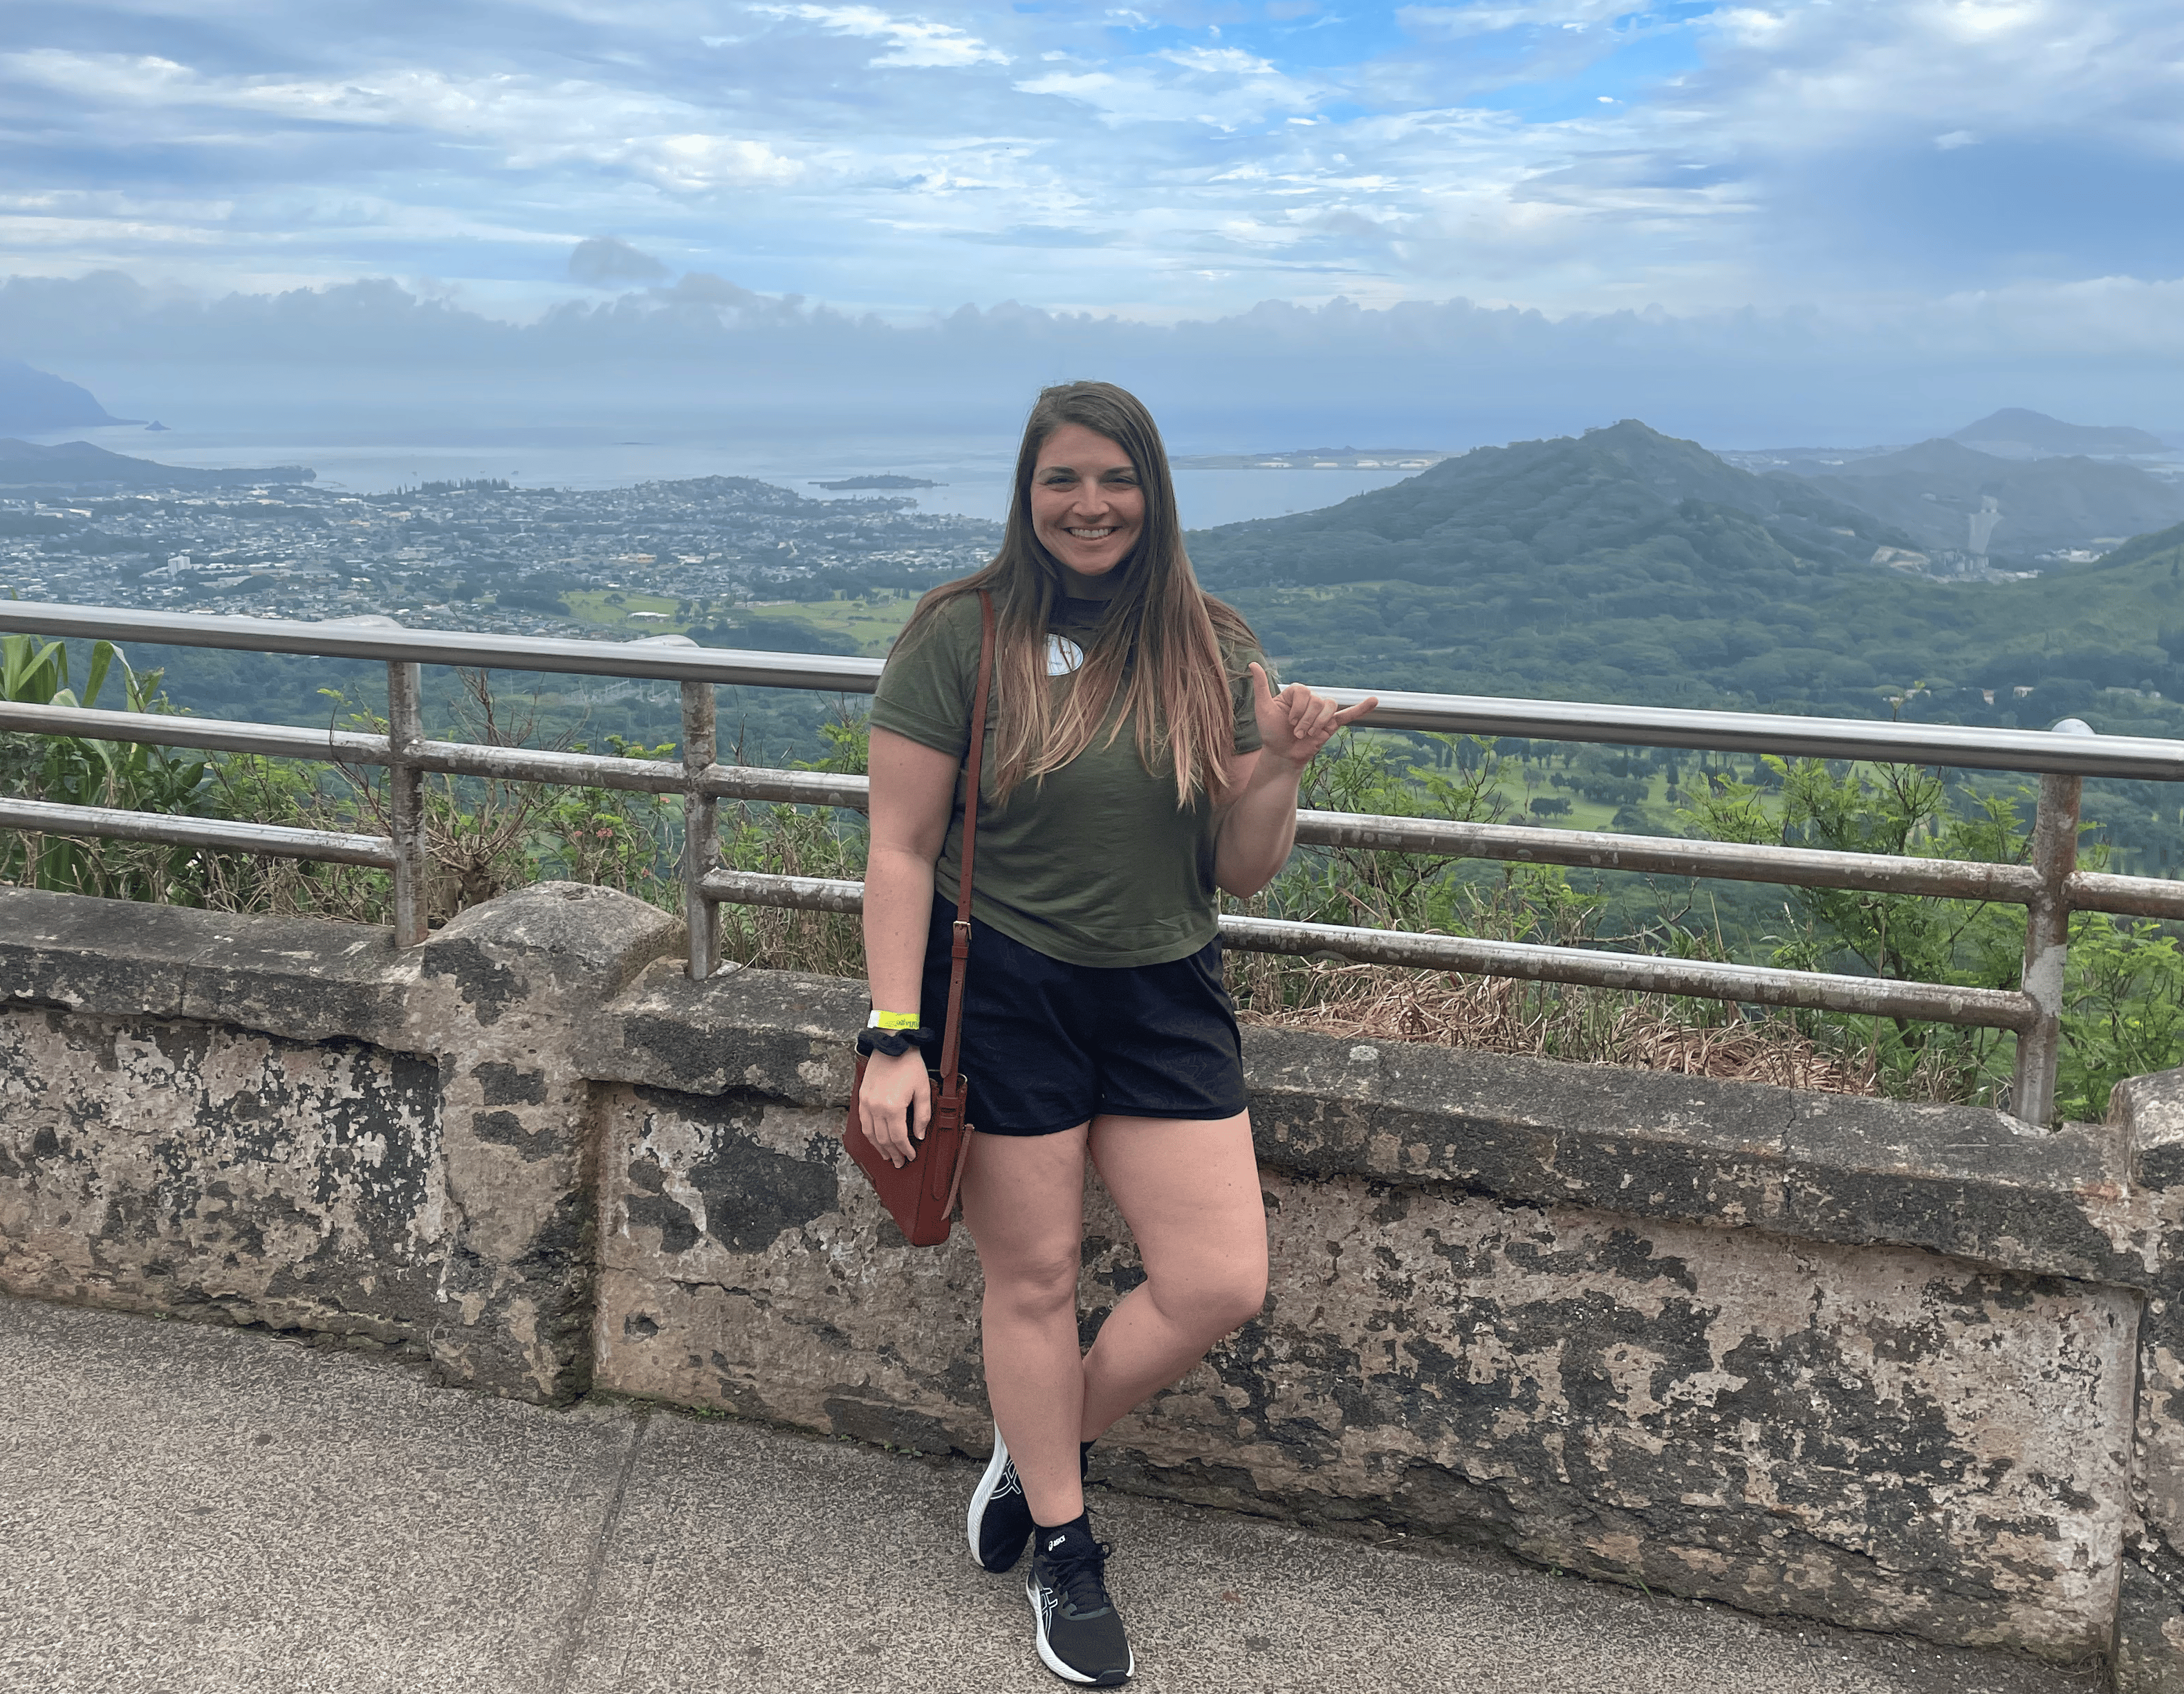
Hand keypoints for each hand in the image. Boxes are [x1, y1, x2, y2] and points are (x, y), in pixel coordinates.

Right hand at [857, 1048, 930, 1167]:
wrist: (892, 1044)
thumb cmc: (910, 1065)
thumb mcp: (923, 1090)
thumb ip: (922, 1116)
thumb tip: (919, 1135)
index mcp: (893, 1107)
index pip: (898, 1137)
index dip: (905, 1150)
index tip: (911, 1156)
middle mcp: (876, 1107)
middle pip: (883, 1139)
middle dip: (893, 1153)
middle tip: (899, 1162)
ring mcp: (866, 1102)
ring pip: (870, 1133)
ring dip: (879, 1147)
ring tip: (887, 1156)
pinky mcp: (862, 1097)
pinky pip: (863, 1122)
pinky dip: (869, 1134)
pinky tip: (875, 1140)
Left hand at [1249, 662, 1378, 769]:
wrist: (1281, 755)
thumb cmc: (1270, 732)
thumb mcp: (1263, 708)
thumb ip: (1261, 686)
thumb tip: (1252, 664)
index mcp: (1297, 693)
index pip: (1304, 691)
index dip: (1297, 708)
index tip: (1288, 721)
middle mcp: (1311, 699)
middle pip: (1317, 700)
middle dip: (1306, 720)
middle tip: (1296, 732)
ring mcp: (1322, 712)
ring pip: (1329, 707)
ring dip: (1318, 723)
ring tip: (1307, 734)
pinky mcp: (1331, 724)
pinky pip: (1348, 714)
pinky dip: (1361, 708)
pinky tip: (1374, 701)